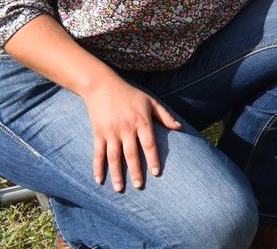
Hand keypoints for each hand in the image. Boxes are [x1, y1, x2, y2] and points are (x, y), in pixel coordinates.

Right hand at [81, 77, 181, 191]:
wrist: (102, 86)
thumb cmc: (129, 94)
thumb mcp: (150, 101)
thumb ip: (164, 115)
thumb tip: (179, 128)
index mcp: (141, 121)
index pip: (149, 144)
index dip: (153, 159)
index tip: (156, 173)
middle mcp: (126, 128)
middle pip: (132, 154)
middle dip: (135, 171)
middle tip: (139, 186)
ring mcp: (111, 132)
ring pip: (114, 157)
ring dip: (116, 174)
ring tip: (119, 189)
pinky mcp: (98, 133)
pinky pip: (98, 153)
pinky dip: (97, 167)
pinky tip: (99, 180)